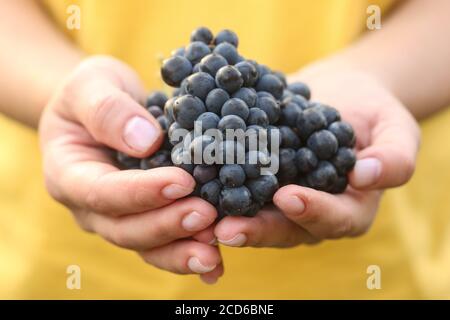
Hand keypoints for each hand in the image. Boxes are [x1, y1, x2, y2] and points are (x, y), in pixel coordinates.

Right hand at [39, 56, 222, 283]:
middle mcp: (91, 207)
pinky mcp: (146, 218)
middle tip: (207, 217)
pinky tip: (217, 262)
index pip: (103, 192)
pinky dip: (190, 252)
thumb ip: (108, 110)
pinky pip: (165, 243)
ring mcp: (118, 218)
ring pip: (147, 246)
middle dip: (168, 226)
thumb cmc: (92, 93)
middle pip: (126, 229)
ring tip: (216, 249)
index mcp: (69, 174)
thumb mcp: (90, 85)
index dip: (141, 192)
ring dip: (182, 250)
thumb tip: (146, 142)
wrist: (101, 107)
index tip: (182, 182)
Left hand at [214, 66, 419, 247]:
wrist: (340, 92)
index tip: (288, 196)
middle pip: (282, 228)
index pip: (331, 220)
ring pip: (252, 212)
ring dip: (224, 214)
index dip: (311, 212)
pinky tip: (192, 175)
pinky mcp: (255, 177)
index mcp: (346, 210)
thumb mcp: (397, 131)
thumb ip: (393, 159)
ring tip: (198, 209)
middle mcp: (308, 212)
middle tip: (226, 227)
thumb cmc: (375, 114)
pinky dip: (214, 182)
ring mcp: (278, 198)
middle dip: (255, 228)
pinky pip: (236, 184)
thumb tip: (367, 176)